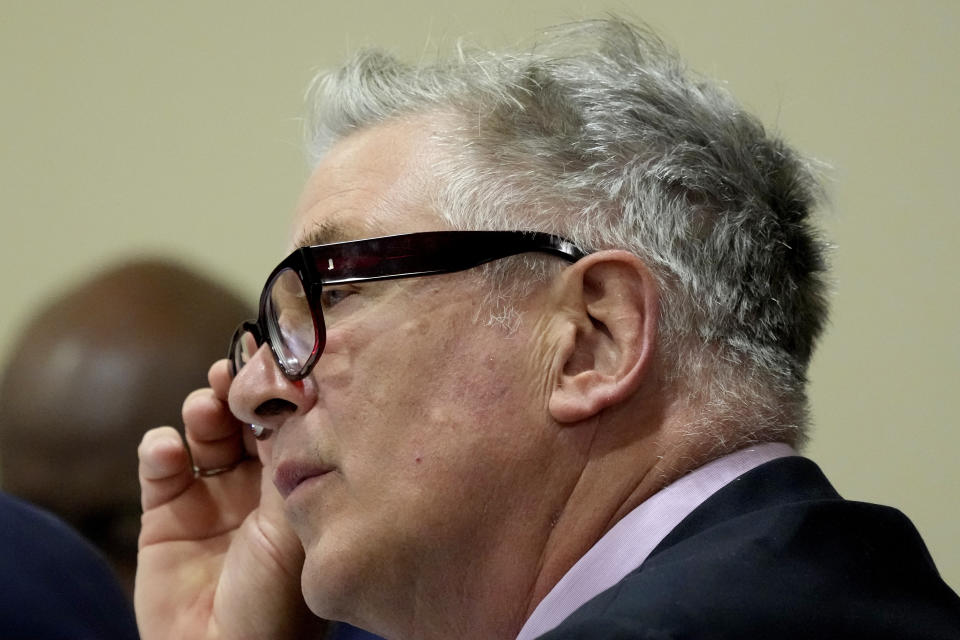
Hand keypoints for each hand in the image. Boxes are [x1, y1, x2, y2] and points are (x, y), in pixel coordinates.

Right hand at [136, 359, 325, 638]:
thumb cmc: (277, 598)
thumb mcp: (296, 520)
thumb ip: (294, 456)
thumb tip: (300, 387)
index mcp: (298, 485)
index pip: (291, 421)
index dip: (280, 389)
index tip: (272, 357)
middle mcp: (257, 486)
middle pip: (247, 418)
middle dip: (240, 390)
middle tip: (234, 369)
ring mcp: (212, 497)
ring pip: (205, 432)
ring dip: (203, 412)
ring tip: (205, 408)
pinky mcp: (166, 513)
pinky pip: (161, 465)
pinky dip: (161, 449)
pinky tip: (168, 452)